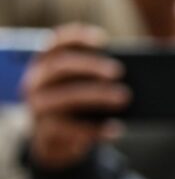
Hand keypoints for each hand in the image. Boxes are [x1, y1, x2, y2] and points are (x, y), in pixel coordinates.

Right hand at [22, 26, 127, 170]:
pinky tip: (115, 129)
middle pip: (60, 67)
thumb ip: (98, 77)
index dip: (76, 38)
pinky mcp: (45, 131)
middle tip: (119, 71)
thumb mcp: (82, 87)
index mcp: (45, 64)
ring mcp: (38, 106)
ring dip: (96, 95)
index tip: (102, 38)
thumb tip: (134, 74)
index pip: (55, 43)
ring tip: (124, 97)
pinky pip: (70, 128)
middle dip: (90, 66)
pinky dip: (95, 129)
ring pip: (65, 97)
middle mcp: (37, 81)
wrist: (56, 141)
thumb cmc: (77, 106)